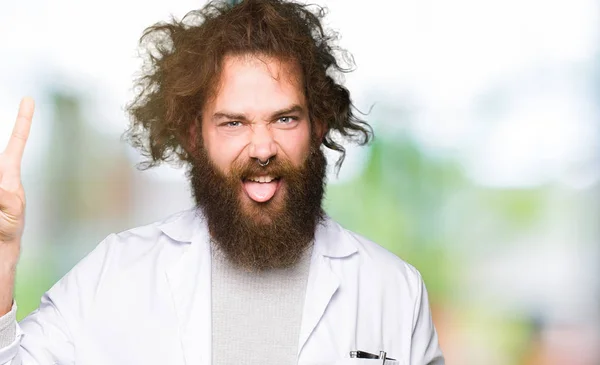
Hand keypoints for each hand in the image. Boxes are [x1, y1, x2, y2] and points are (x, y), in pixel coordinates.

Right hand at [0, 97, 33, 251]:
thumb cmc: (8, 228)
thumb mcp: (11, 212)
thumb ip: (5, 198)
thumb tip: (0, 184)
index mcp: (8, 174)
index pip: (17, 142)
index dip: (23, 121)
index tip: (29, 99)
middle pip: (3, 155)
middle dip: (10, 171)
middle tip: (5, 199)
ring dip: (1, 199)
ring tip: (0, 213)